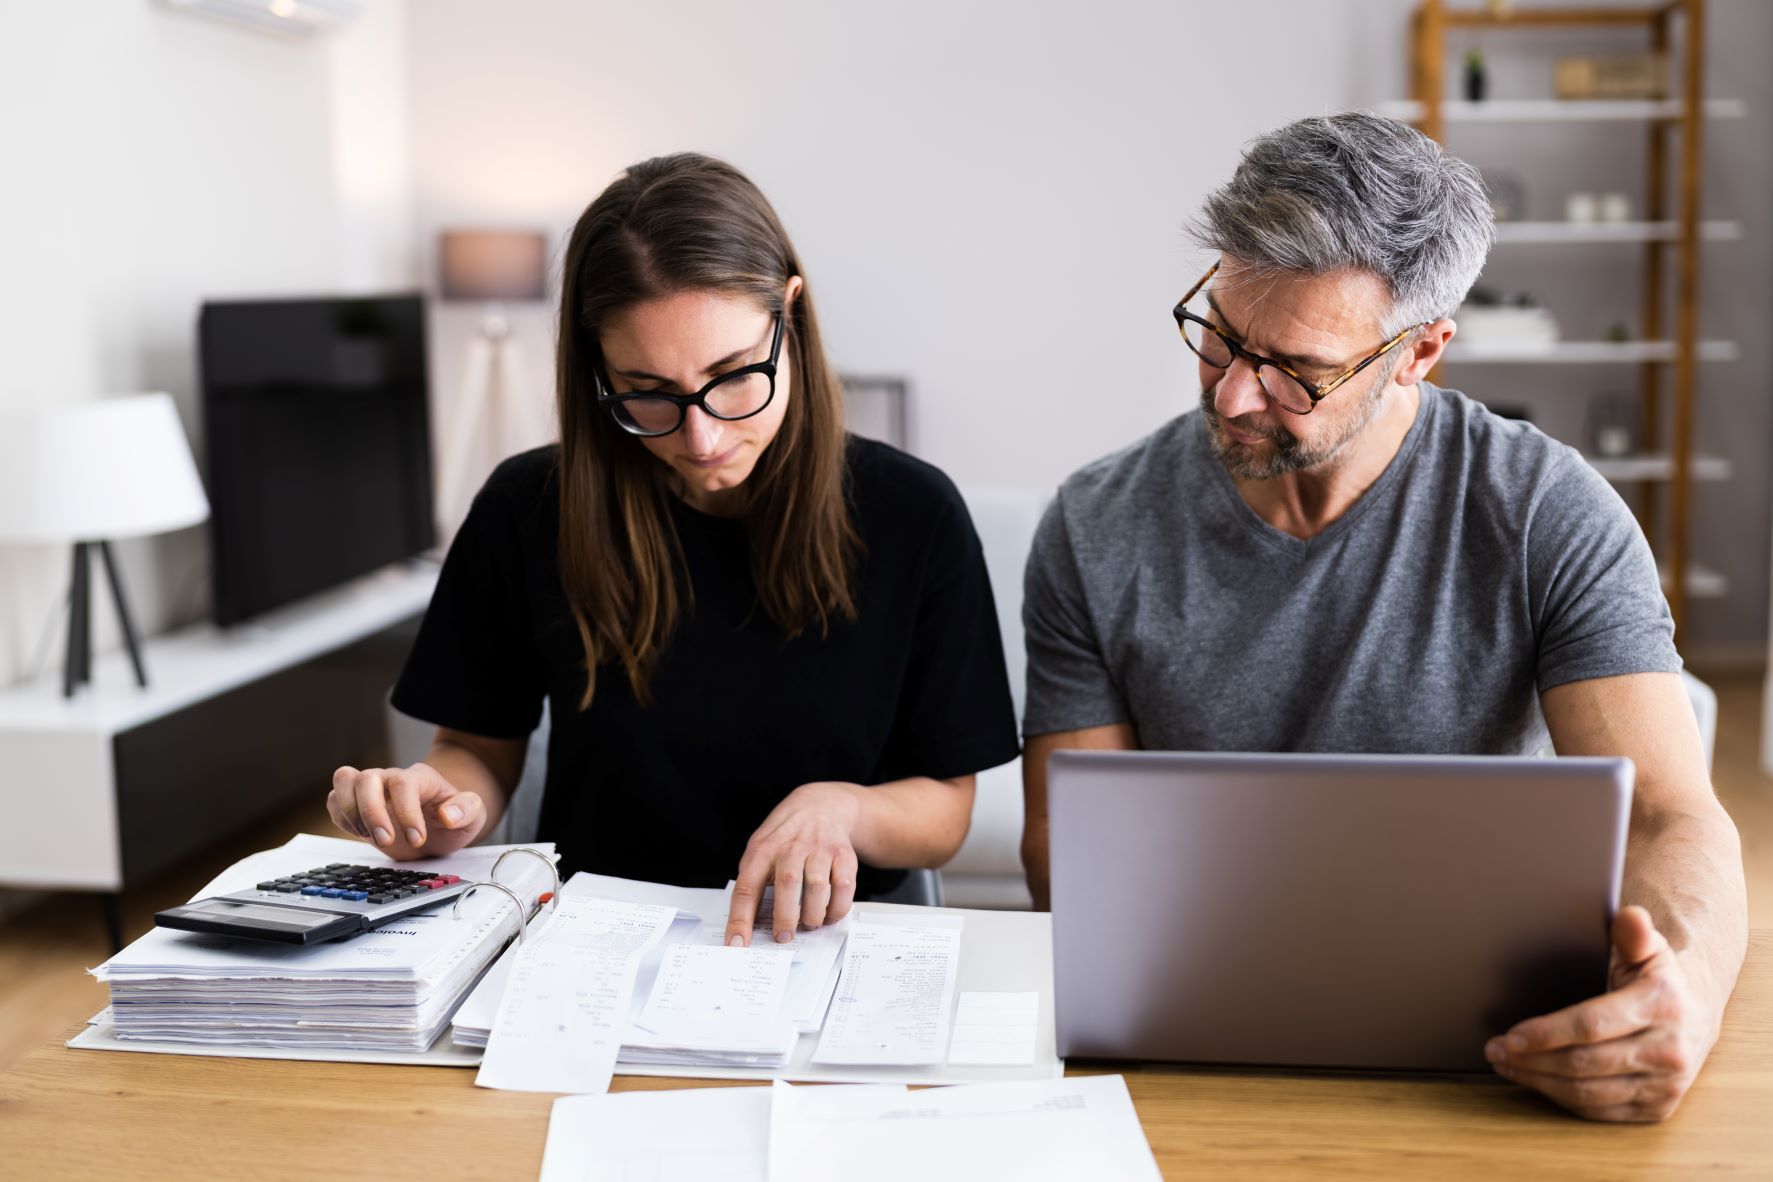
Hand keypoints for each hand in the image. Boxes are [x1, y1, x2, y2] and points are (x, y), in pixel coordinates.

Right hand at [327, 762, 486, 859]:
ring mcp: (371, 789)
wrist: (439, 825)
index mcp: (421, 778)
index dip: (405, 811)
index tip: (416, 839)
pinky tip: (360, 833)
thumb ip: (467, 811)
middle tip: (386, 841)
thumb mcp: (474, 816)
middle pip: (367, 778)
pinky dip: (340, 817)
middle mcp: (391, 778)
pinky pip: (334, 800)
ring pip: (344, 780)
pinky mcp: (356, 804)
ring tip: (370, 837)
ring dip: (351, 812)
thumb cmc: (455, 817)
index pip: (403, 783)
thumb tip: (448, 815)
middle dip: (372, 813)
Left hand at [725, 782, 863, 946]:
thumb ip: (754, 880)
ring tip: (809, 924)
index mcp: (763, 850)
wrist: (822, 806)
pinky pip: (845, 886)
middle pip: (787, 885)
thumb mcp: (761, 848)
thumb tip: (746, 926)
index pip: (746, 888)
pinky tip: (829, 914)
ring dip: (813, 915)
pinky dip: (838, 908)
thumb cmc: (786, 837)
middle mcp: (791, 847)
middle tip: (783, 937)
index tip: (736, 945)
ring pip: (818, 887)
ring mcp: (820, 849)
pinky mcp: (843, 854)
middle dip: (785, 918)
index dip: (740, 920)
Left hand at [1485, 905, 1717, 1120]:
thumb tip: (1630, 918)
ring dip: (1538, 1082)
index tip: (1510, 1035)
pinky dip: (1562, 1099)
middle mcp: (1669, 1050)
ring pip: (1588, 1093)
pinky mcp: (1658, 1108)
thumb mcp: (1648, 949)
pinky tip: (1537, 1082)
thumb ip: (1632, 933)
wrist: (1695, 1016)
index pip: (1592, 1025)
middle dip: (1531, 1059)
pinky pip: (1600, 1111)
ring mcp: (1666, 1085)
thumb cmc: (1657, 979)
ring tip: (1507, 1065)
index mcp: (1662, 1005)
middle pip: (1584, 1063)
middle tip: (1496, 1049)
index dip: (1547, 1033)